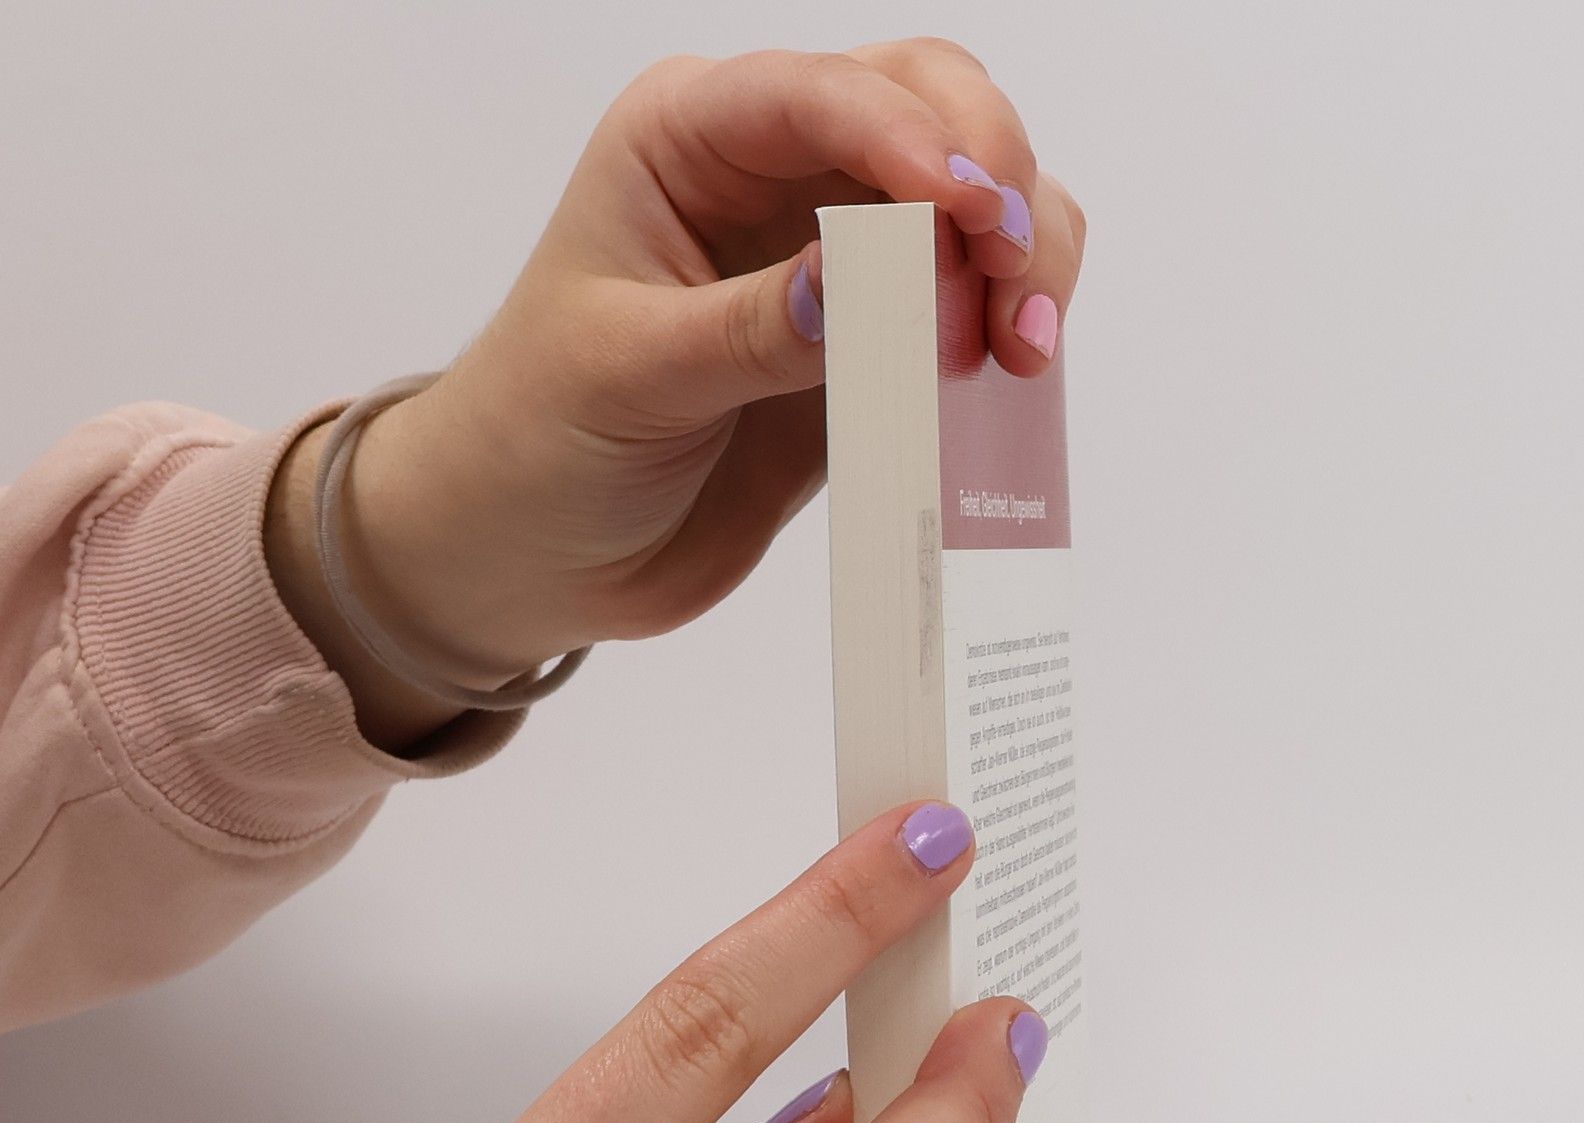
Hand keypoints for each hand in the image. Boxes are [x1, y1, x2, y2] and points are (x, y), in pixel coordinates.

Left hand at [269, 41, 1086, 745]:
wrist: (540, 552)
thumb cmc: (545, 442)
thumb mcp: (632, 378)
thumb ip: (754, 330)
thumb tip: (867, 289)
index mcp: (688, 139)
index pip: (819, 94)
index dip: (909, 137)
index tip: (967, 212)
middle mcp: (774, 172)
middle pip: (933, 105)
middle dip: (995, 179)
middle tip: (1012, 278)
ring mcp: (838, 253)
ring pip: (979, 195)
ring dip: (1026, 255)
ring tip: (1021, 350)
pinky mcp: (880, 340)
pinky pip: (976, 298)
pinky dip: (1015, 319)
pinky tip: (1014, 373)